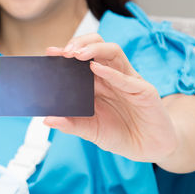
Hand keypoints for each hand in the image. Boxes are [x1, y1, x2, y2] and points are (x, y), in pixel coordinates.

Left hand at [43, 34, 178, 162]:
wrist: (148, 149)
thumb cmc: (119, 135)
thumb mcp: (90, 131)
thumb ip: (70, 124)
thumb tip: (47, 119)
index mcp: (97, 82)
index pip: (81, 59)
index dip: (66, 52)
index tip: (49, 53)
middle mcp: (112, 76)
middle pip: (97, 46)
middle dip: (79, 43)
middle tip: (63, 52)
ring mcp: (128, 81)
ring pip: (113, 52)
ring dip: (94, 49)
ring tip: (76, 54)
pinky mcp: (144, 91)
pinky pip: (127, 78)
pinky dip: (111, 72)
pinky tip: (95, 68)